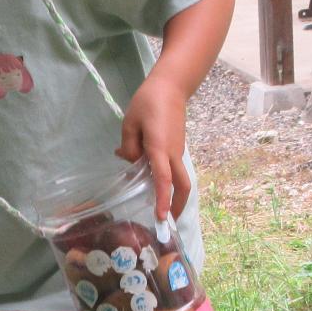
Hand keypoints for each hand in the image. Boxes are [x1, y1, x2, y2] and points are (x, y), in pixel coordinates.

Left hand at [116, 73, 191, 218]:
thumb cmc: (148, 102)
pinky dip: (170, 183)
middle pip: (183, 185)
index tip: (161, 218)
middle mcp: (173, 153)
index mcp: (160, 147)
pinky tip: (153, 185)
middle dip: (177, 206)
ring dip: (175, 196)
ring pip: (182, 179)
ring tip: (162, 210)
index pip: (163, 178)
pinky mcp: (177, 149)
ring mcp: (178, 152)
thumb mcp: (130, 122)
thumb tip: (128, 162)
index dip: (162, 199)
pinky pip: (175, 170)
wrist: (171, 87)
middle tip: (167, 223)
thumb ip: (128, 146)